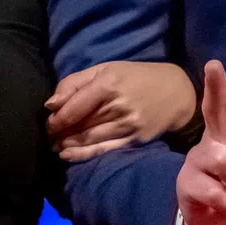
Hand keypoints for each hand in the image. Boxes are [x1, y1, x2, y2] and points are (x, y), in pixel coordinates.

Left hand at [47, 61, 196, 161]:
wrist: (177, 92)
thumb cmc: (136, 77)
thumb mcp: (106, 69)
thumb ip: (75, 83)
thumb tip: (50, 105)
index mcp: (109, 83)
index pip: (72, 108)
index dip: (55, 120)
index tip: (48, 123)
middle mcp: (118, 105)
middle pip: (78, 125)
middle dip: (58, 134)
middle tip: (47, 137)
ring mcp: (128, 125)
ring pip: (88, 140)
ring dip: (66, 146)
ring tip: (55, 146)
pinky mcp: (135, 140)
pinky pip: (103, 151)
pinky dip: (82, 155)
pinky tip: (68, 155)